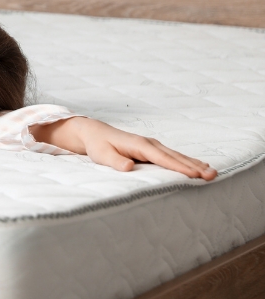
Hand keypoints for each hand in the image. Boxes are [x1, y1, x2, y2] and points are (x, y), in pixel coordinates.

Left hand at [31, 117, 215, 180]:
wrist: (94, 133)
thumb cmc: (98, 146)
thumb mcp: (102, 155)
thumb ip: (115, 161)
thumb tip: (128, 167)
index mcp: (140, 145)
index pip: (163, 158)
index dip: (179, 167)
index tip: (195, 175)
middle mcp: (150, 144)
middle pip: (176, 157)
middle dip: (195, 166)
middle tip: (213, 176)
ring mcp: (153, 145)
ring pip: (178, 156)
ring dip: (195, 164)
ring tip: (213, 173)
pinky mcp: (153, 149)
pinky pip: (174, 156)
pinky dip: (188, 161)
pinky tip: (200, 166)